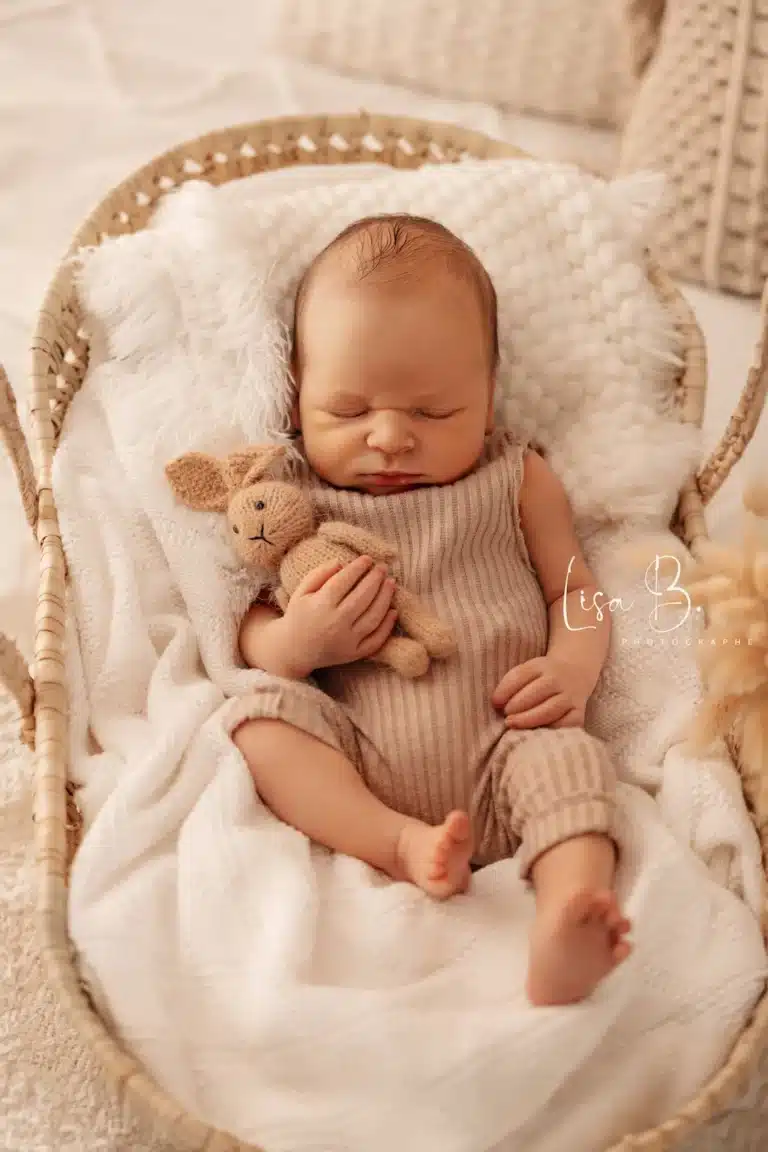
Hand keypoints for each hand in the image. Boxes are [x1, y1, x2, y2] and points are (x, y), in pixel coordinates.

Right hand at [281, 555, 397, 675]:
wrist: (293, 652)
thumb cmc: (298, 617)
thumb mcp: (301, 592)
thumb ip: (319, 574)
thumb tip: (341, 562)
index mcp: (320, 606)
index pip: (344, 581)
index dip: (358, 568)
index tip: (367, 558)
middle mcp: (336, 623)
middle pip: (363, 597)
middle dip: (376, 579)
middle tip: (383, 567)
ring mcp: (347, 640)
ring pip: (373, 616)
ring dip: (386, 598)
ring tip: (391, 582)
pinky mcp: (354, 654)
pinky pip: (376, 640)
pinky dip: (387, 625)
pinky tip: (393, 610)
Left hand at [491, 655, 589, 729]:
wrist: (575, 673)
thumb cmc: (541, 678)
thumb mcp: (527, 671)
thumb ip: (511, 684)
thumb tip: (496, 704)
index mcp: (540, 665)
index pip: (521, 675)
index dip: (505, 690)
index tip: (495, 703)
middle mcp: (557, 679)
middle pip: (537, 691)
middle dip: (517, 706)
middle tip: (506, 717)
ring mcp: (570, 695)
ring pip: (550, 709)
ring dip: (529, 719)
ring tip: (513, 724)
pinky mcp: (579, 712)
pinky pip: (567, 723)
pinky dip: (551, 728)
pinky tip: (536, 732)